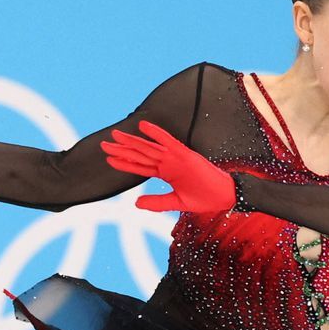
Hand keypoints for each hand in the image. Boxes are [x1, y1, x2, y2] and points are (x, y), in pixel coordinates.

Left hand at [100, 120, 236, 212]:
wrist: (224, 197)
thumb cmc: (204, 198)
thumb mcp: (176, 203)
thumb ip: (157, 203)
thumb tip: (135, 203)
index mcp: (166, 173)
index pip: (140, 167)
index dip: (124, 163)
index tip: (108, 159)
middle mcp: (168, 163)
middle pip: (140, 154)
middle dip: (122, 149)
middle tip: (104, 144)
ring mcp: (176, 158)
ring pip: (149, 148)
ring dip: (133, 141)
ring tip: (116, 135)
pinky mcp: (185, 155)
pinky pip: (168, 142)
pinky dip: (157, 134)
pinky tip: (144, 126)